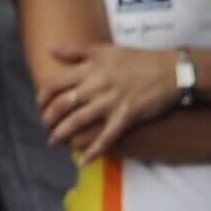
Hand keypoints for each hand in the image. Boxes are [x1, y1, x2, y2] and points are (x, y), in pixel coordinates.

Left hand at [39, 43, 182, 160]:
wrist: (171, 71)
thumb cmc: (139, 59)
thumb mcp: (105, 49)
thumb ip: (76, 50)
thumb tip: (50, 49)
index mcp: (90, 68)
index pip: (55, 83)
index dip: (42, 97)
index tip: (40, 105)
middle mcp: (97, 85)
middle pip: (62, 104)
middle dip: (49, 119)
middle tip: (45, 127)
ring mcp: (111, 102)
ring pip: (78, 121)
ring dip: (62, 134)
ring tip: (54, 142)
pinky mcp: (127, 116)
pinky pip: (106, 138)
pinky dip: (93, 151)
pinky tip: (83, 161)